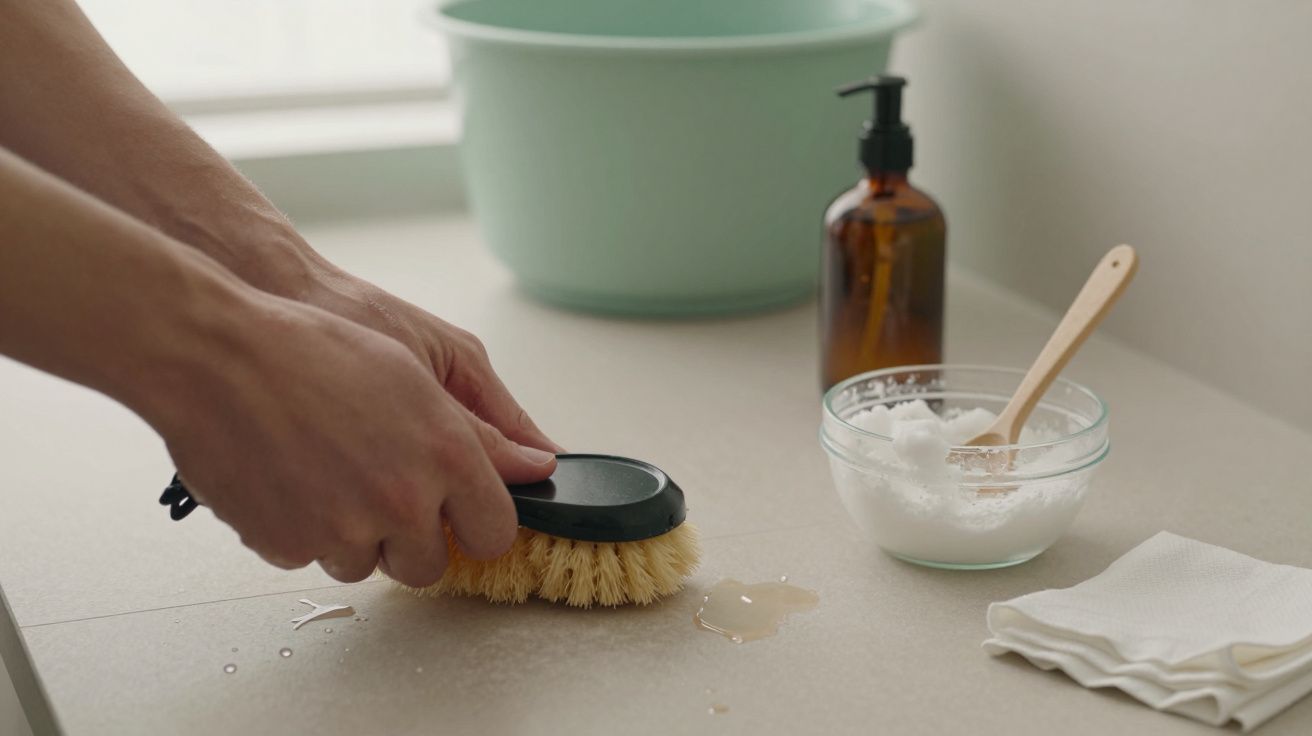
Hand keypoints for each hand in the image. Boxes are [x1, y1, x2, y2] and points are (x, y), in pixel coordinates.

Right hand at [151, 292, 554, 585]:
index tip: (464, 515)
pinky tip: (291, 476)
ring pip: (367, 566)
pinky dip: (304, 529)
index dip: (479, 523)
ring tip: (331, 469)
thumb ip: (487, 428)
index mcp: (447, 456)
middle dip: (414, 537)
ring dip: (356, 534)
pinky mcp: (288, 545)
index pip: (495, 532)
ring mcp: (343, 529)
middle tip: (387, 490)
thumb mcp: (423, 369)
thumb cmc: (315, 348)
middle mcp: (401, 500)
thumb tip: (538, 464)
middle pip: (430, 565)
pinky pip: (311, 557)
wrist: (217, 355)